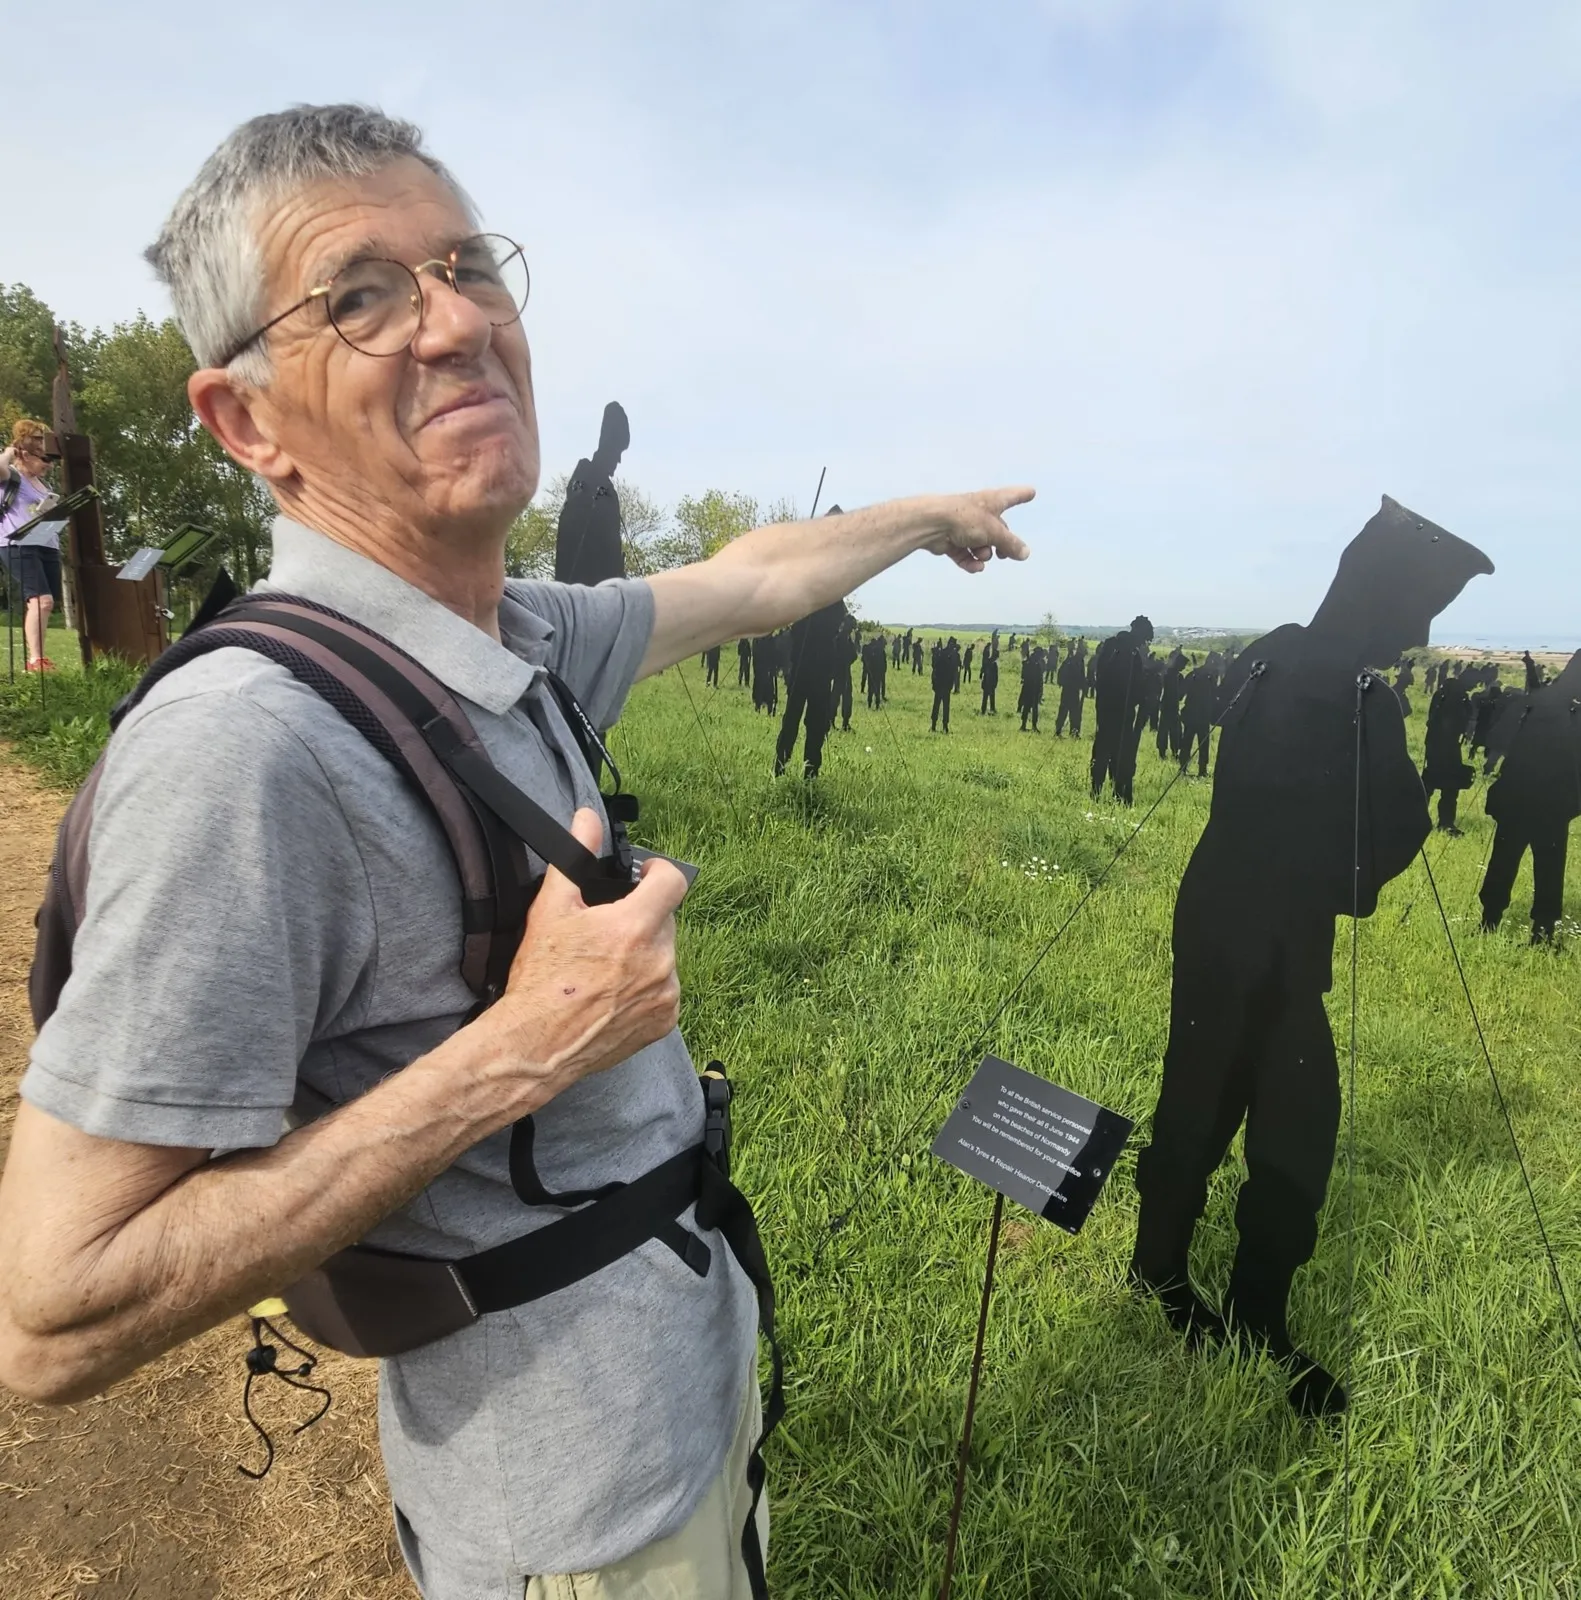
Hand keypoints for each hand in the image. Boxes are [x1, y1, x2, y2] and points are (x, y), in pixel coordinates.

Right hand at [477, 809, 689, 1113]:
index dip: (657, 872)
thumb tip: (586, 818)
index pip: (674, 881)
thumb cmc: (541, 977)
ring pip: (665, 955)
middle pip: (665, 919)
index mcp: (636, 927)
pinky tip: (613, 993)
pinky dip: (647, 986)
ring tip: (605, 968)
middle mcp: (660, 959)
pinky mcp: (665, 1020)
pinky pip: (665, 989)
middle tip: (606, 931)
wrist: (537, 1043)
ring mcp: (666, 993)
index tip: (642, 876)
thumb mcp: (552, 908)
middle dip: (641, 917)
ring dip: (644, 953)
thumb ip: (576, 857)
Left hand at [919, 487, 1034, 571]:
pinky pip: (965, 554)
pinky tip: (975, 567)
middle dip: (1001, 544)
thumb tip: (1025, 553)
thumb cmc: (966, 519)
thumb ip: (1011, 544)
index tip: (1031, 492)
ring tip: (981, 555)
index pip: (1011, 497)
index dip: (1021, 495)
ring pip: (981, 544)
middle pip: (997, 529)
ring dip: (984, 553)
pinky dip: (970, 561)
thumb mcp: (994, 532)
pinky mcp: (951, 541)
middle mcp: (978, 512)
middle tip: (1004, 555)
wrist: (932, 524)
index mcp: (992, 502)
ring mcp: (964, 526)